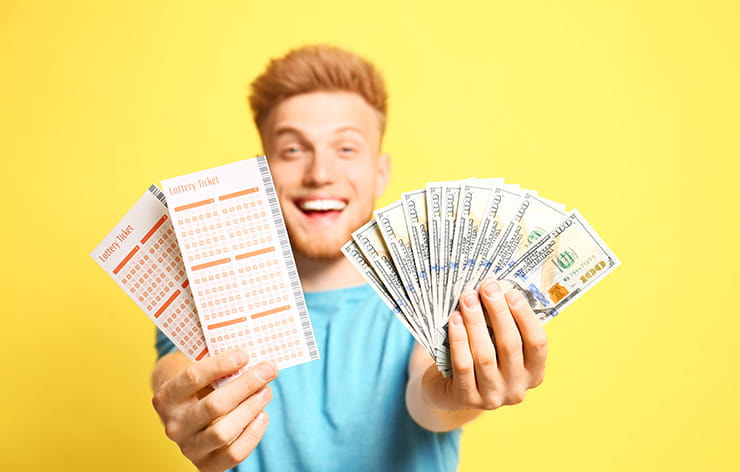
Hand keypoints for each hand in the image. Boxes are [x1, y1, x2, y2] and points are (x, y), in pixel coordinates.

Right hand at [151, 350, 276, 471]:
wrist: (186, 415)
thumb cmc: (200, 386)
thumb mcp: (201, 371)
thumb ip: (222, 367)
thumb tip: (259, 364)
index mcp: (166, 397)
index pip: (192, 377)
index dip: (221, 365)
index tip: (244, 354)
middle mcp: (174, 425)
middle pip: (214, 405)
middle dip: (246, 385)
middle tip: (267, 370)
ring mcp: (189, 448)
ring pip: (223, 432)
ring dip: (251, 408)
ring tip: (266, 391)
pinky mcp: (206, 465)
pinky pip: (234, 454)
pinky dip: (253, 434)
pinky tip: (262, 415)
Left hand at [422, 279, 546, 410]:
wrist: (448, 390)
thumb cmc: (479, 357)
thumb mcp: (496, 344)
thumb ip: (502, 324)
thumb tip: (497, 288)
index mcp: (533, 373)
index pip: (537, 343)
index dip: (525, 316)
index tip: (511, 292)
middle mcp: (517, 389)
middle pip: (510, 345)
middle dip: (498, 312)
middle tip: (487, 288)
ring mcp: (492, 397)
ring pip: (485, 355)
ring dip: (476, 323)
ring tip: (467, 299)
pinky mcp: (466, 398)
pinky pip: (464, 365)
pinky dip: (459, 340)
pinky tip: (455, 320)